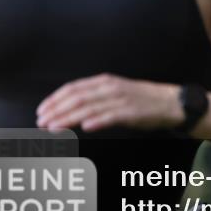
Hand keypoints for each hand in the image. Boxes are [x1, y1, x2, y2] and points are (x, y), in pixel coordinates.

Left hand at [36, 74, 182, 131]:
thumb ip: (94, 97)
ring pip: (88, 108)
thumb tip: (69, 107)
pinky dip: (97, 121)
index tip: (41, 111)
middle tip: (41, 123)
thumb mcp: (115, 92)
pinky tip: (84, 127)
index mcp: (104, 82)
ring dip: (68, 119)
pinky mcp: (131, 112)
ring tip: (53, 128)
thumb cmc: (140, 100)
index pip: (73, 88)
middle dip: (56, 111)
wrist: (169, 103)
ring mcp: (121, 100)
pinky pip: (111, 116)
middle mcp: (110, 88)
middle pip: (76, 98)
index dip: (54, 99)